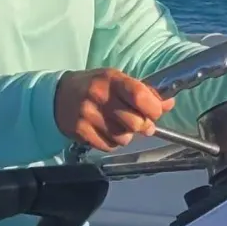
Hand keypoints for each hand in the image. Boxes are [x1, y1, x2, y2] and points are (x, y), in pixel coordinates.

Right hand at [54, 68, 174, 151]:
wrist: (58, 96)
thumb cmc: (95, 87)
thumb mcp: (117, 80)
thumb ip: (143, 92)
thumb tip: (169, 103)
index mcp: (112, 79)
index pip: (140, 96)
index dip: (154, 108)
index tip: (157, 112)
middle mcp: (99, 96)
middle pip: (136, 122)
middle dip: (143, 125)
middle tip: (140, 122)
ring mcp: (88, 115)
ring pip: (124, 138)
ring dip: (126, 135)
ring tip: (118, 124)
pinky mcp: (80, 131)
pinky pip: (109, 146)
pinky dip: (112, 142)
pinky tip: (105, 130)